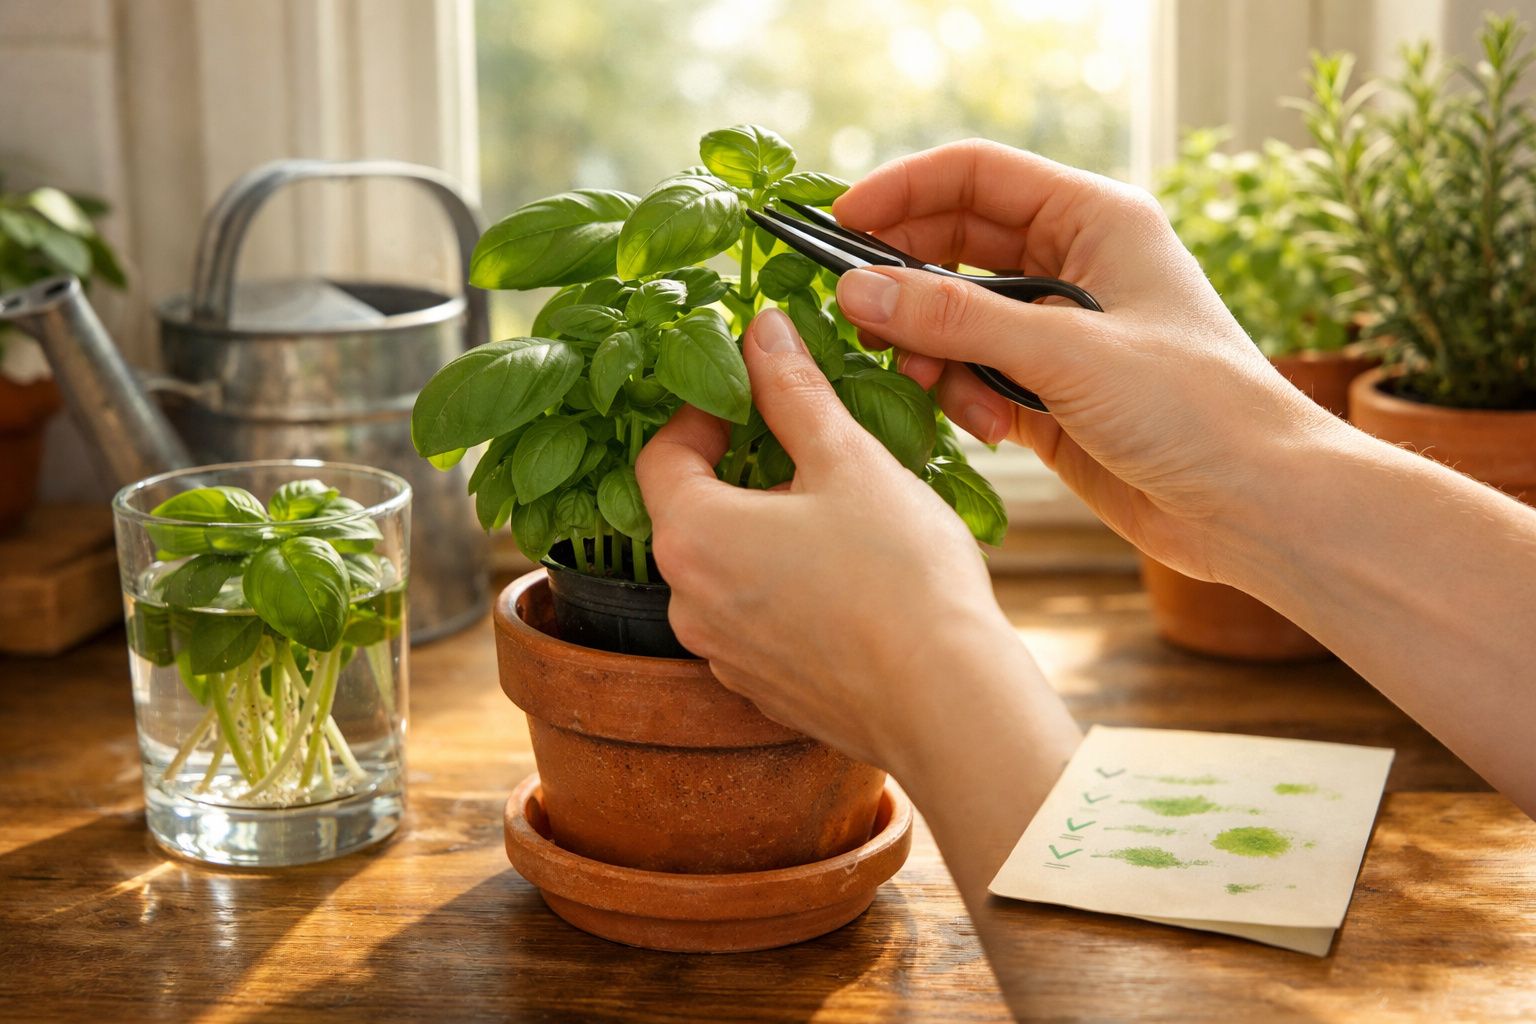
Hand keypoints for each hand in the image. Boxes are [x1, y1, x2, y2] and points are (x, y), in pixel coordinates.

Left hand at [636, 308, 1051, 771]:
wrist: (947, 701)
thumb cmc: (900, 578)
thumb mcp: (848, 460)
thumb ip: (793, 390)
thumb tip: (762, 331)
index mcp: (693, 536)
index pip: (660, 454)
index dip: (700, 413)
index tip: (748, 395)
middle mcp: (689, 604)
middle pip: (691, 512)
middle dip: (738, 470)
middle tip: (802, 446)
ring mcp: (723, 654)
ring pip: (724, 568)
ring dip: (762, 530)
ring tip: (834, 512)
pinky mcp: (762, 688)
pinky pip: (754, 618)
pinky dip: (782, 586)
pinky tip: (843, 576)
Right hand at [830, 139, 1343, 580]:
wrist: (1256, 506)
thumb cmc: (1195, 408)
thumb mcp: (1067, 352)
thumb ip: (957, 319)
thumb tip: (858, 291)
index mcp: (1095, 221)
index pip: (975, 177)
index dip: (902, 192)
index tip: (839, 226)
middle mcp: (1073, 266)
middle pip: (954, 246)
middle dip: (906, 283)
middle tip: (860, 318)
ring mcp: (1059, 332)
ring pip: (955, 318)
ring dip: (934, 352)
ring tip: (936, 386)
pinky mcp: (1048, 393)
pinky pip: (974, 375)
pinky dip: (964, 397)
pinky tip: (995, 431)